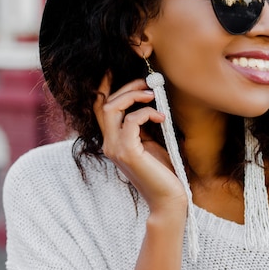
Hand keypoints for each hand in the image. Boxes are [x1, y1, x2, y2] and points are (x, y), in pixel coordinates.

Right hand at [93, 73, 187, 215]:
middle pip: (103, 104)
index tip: (113, 70)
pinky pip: (131, 120)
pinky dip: (146, 113)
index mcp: (113, 141)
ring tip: (152, 96)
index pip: (100, 108)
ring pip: (112, 108)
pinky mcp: (127, 152)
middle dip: (124, 87)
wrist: (169, 200)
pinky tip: (161, 118)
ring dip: (133, 96)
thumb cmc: (163, 172)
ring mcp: (115, 148)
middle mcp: (109, 144)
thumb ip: (143, 124)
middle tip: (146, 83)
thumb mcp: (151, 142)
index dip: (103, 87)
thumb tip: (147, 97)